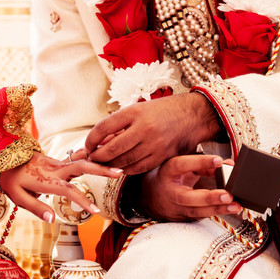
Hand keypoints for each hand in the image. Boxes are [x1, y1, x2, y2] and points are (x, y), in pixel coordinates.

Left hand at [0, 152, 122, 222]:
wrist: (2, 156)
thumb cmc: (10, 179)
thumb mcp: (17, 196)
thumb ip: (36, 208)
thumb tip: (52, 220)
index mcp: (46, 180)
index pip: (69, 191)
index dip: (83, 201)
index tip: (97, 212)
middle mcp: (54, 169)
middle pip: (82, 167)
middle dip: (101, 169)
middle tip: (120, 172)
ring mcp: (56, 162)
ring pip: (81, 161)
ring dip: (99, 162)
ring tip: (118, 165)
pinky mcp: (57, 161)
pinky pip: (76, 160)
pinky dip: (90, 160)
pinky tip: (102, 160)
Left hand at [85, 92, 221, 174]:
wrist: (192, 116)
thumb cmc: (161, 111)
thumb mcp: (139, 109)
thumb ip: (119, 124)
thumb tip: (97, 141)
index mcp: (135, 112)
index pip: (103, 128)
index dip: (91, 139)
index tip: (87, 145)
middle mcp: (144, 128)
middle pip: (111, 149)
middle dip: (98, 156)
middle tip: (92, 157)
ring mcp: (154, 144)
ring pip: (123, 161)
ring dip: (109, 165)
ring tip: (104, 163)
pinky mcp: (161, 157)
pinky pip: (136, 168)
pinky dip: (125, 169)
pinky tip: (120, 166)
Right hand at [136, 155, 240, 221]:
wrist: (148, 196)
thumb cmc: (169, 177)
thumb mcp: (182, 166)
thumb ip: (203, 165)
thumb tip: (228, 165)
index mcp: (167, 172)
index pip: (182, 165)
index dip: (200, 162)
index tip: (219, 161)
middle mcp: (170, 192)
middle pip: (188, 197)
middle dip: (209, 198)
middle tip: (228, 195)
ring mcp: (174, 208)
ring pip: (196, 211)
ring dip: (217, 209)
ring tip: (235, 205)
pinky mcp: (181, 218)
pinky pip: (200, 216)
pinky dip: (215, 213)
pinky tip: (229, 210)